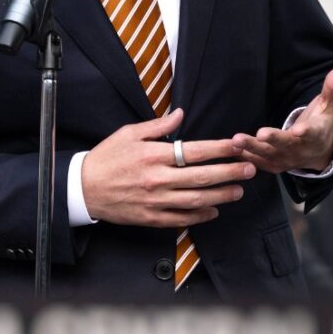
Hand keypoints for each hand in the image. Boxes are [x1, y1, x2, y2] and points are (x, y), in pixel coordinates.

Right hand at [81, 108, 255, 226]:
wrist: (83, 188)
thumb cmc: (106, 158)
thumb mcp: (128, 133)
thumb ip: (157, 126)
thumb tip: (180, 114)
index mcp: (153, 155)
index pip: (194, 151)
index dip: (219, 148)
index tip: (237, 145)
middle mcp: (157, 179)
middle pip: (201, 177)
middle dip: (229, 173)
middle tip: (249, 169)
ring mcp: (155, 201)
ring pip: (196, 200)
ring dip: (221, 195)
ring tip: (238, 190)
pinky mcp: (150, 218)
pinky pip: (181, 218)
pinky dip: (200, 216)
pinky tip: (214, 210)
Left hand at [232, 64, 332, 174]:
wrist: (320, 151)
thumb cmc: (322, 121)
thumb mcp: (330, 103)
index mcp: (315, 134)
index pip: (311, 133)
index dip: (305, 132)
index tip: (298, 130)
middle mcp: (300, 149)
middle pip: (286, 145)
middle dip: (273, 140)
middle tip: (260, 134)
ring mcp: (286, 159)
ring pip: (268, 155)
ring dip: (252, 149)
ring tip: (236, 140)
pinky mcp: (274, 165)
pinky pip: (260, 163)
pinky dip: (246, 158)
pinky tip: (232, 149)